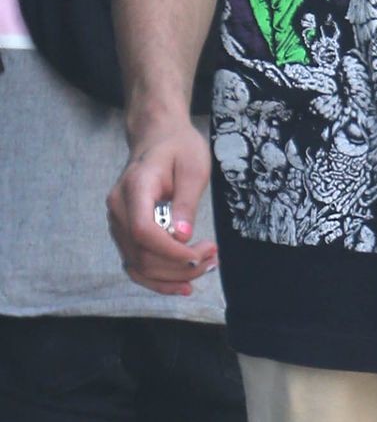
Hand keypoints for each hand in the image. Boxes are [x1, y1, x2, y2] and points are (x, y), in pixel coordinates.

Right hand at [107, 120, 215, 294]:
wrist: (157, 138)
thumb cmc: (179, 148)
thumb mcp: (194, 166)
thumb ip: (187, 201)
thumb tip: (182, 236)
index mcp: (134, 188)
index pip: (143, 230)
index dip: (170, 251)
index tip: (200, 254)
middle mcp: (118, 208)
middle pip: (141, 254)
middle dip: (179, 265)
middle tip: (213, 258)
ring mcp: (117, 222)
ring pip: (137, 265)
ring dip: (172, 275)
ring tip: (206, 268)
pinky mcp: (125, 232)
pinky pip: (136, 263)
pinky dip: (158, 278)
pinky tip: (183, 284)